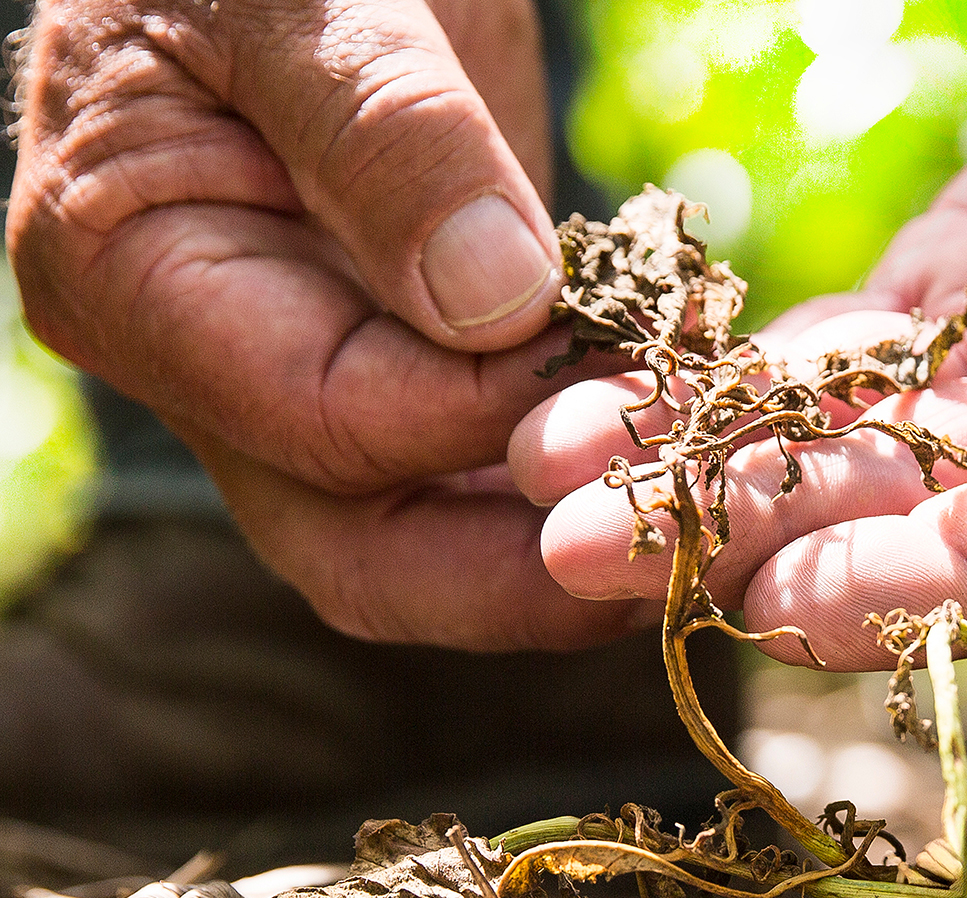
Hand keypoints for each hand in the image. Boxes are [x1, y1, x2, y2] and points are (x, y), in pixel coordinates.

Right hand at [8, 0, 649, 649]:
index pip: (333, 421)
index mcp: (138, 279)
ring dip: (571, 538)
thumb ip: (385, 135)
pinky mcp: (409, 359)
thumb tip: (494, 300)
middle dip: (530, 571)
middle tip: (686, 538)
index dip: (491, 413)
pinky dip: (583, 468)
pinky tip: (685, 454)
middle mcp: (214, 365)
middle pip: (366, 551)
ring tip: (705, 514)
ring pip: (437, 535)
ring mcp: (312, 373)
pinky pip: (489, 460)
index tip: (628, 368)